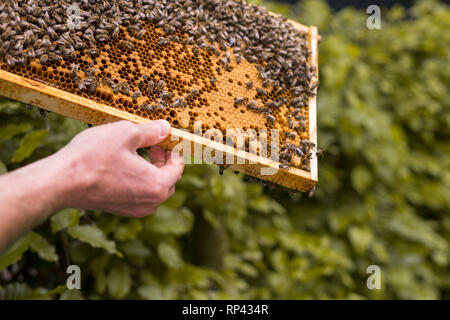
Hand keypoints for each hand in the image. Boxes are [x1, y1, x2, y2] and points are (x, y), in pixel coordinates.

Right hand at [53, 120, 184, 217]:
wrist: (60, 182)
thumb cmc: (93, 157)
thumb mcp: (126, 134)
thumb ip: (150, 131)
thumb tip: (165, 128)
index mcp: (157, 186)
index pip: (178, 168)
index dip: (173, 150)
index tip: (165, 139)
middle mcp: (150, 203)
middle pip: (168, 180)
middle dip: (163, 160)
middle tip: (152, 144)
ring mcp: (134, 210)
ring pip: (154, 188)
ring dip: (151, 170)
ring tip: (136, 152)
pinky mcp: (120, 210)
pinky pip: (139, 194)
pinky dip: (138, 180)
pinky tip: (123, 165)